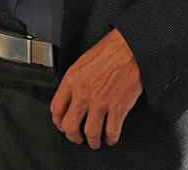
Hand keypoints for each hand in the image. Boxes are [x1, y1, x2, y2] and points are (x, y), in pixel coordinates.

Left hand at [50, 28, 142, 148]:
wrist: (130, 47)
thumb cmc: (109, 51)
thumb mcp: (83, 63)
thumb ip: (74, 81)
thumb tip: (71, 99)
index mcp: (72, 80)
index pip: (56, 109)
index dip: (59, 122)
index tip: (63, 124)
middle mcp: (83, 93)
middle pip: (70, 126)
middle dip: (73, 136)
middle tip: (78, 138)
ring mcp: (100, 102)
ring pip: (91, 133)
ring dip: (93, 141)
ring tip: (96, 141)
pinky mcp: (118, 108)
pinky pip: (111, 132)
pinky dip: (111, 139)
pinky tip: (111, 137)